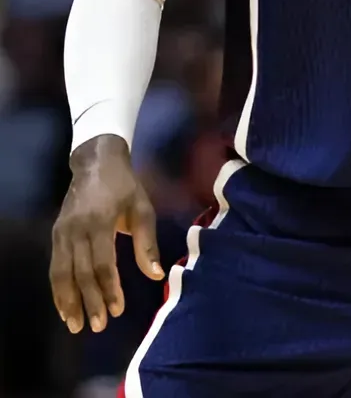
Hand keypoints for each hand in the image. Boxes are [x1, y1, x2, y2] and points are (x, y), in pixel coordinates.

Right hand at [49, 135, 162, 333]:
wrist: (96, 163)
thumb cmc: (125, 187)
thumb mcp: (143, 208)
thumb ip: (147, 242)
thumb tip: (156, 275)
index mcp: (100, 222)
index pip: (102, 264)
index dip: (109, 288)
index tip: (117, 310)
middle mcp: (76, 230)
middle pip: (80, 273)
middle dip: (89, 301)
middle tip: (98, 326)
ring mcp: (62, 233)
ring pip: (61, 274)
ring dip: (68, 301)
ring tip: (76, 325)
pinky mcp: (55, 235)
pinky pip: (55, 267)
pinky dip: (58, 289)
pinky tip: (65, 306)